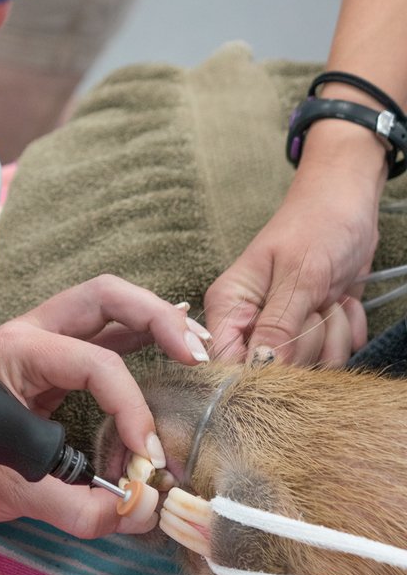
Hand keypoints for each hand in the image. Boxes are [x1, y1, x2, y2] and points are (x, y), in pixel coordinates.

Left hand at [0, 277, 208, 538]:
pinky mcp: (55, 360)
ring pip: (110, 307)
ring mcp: (45, 340)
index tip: (148, 457)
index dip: (131, 407)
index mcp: (18, 351)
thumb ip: (75, 507)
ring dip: (156, 323)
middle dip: (157, 317)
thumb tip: (139, 513)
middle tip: (196, 355)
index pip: (96, 363)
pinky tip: (170, 358)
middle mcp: (33, 332)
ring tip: (196, 353)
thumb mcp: (9, 491)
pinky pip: (107, 336)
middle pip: (106, 296)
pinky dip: (143, 342)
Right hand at [204, 161, 379, 366]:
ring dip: (333, 334)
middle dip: (309, 341)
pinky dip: (348, 331)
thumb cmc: (318, 225)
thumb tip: (259, 370)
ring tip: (330, 296)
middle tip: (317, 303)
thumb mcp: (300, 274)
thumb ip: (278, 326)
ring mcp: (283, 328)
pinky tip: (342, 300)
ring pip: (308, 366)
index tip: (289, 349)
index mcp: (230, 304)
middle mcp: (250, 321)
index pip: (226, 361)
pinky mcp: (312, 330)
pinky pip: (332, 357)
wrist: (349, 204)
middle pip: (273, 370)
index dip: (258, 368)